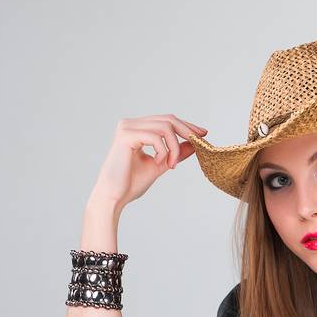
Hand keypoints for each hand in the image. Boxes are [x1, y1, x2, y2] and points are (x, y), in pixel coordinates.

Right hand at [88, 114, 207, 208]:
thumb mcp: (160, 164)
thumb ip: (175, 153)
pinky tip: (159, 163)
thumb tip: (193, 144)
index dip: (186, 126)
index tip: (203, 134)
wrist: (113, 197)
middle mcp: (130, 124)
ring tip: (172, 165)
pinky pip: (155, 137)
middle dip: (186, 131)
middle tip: (198, 144)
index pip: (166, 120)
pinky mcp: (126, 135)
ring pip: (164, 127)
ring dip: (175, 147)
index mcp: (136, 128)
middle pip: (167, 119)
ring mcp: (127, 127)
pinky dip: (163, 150)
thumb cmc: (130, 184)